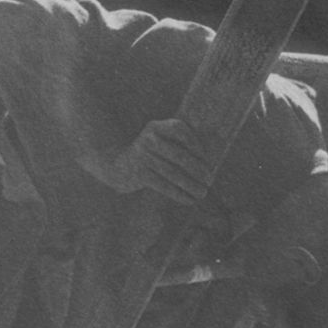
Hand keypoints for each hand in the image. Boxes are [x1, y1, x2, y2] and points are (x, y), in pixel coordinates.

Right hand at [88, 118, 213, 202]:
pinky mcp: (139, 174)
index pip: (180, 130)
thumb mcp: (159, 142)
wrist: (116, 164)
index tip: (208, 159)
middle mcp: (148, 139)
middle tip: (210, 179)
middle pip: (179, 155)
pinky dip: (179, 194)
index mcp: (156, 127)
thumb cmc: (149, 154)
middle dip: (198, 169)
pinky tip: (190, 200)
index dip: (196, 144)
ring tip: (203, 192)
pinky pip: (164, 185)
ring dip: (191, 185)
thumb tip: (210, 162)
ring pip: (173, 173)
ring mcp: (142, 156)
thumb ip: (178, 145)